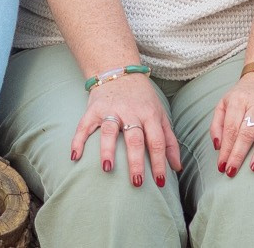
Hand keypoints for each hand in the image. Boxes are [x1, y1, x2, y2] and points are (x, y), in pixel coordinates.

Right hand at [68, 72, 180, 188]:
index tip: (160, 182)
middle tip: (137, 182)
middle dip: (136, 161)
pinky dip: (78, 140)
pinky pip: (84, 125)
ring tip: (108, 168)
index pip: (156, 141)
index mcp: (149, 114)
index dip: (159, 162)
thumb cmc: (143, 99)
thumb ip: (169, 141)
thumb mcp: (160, 115)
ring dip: (108, 149)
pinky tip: (75, 156)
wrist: (119, 70)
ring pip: (109, 130)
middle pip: (134, 138)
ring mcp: (110, 109)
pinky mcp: (93, 108)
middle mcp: (130, 112)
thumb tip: (177, 168)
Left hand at [209, 71, 253, 176]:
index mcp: (238, 101)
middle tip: (232, 171)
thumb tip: (217, 146)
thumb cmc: (244, 94)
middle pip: (246, 131)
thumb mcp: (225, 102)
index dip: (226, 148)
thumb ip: (217, 123)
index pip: (231, 128)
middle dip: (238, 153)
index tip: (222, 166)